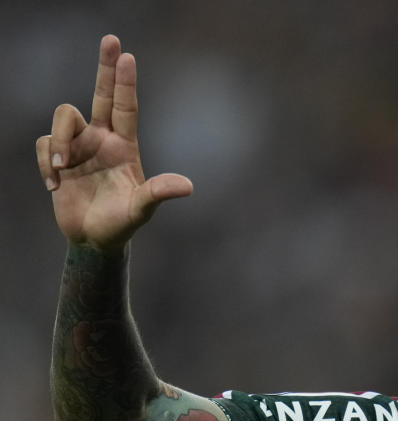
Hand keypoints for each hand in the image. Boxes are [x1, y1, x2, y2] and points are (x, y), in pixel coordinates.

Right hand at [36, 35, 192, 252]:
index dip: (125, 82)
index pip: (126, 107)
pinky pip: (44, 144)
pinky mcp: (57, 158)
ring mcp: (78, 147)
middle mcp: (101, 139)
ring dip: (59, 143)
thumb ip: (158, 194)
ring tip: (63, 171)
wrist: (95, 239)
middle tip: (112, 39)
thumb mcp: (141, 209)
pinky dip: (45, 163)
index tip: (128, 56)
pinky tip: (55, 186)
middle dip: (105, 68)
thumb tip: (187, 187)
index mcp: (124, 146)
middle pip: (101, 94)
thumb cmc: (122, 223)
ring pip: (62, 118)